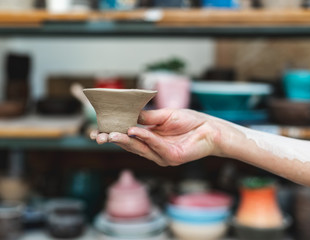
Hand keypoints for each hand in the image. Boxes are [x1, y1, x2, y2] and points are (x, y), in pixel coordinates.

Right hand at [90, 109, 224, 165]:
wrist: (211, 128)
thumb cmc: (190, 120)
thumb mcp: (164, 115)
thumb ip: (146, 117)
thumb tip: (127, 113)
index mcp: (149, 138)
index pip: (127, 136)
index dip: (113, 133)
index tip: (98, 129)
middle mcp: (153, 149)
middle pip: (130, 144)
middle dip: (113, 139)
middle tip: (99, 136)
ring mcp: (161, 155)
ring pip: (139, 147)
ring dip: (125, 140)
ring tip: (112, 133)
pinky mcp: (171, 158)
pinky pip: (154, 146)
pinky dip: (144, 137)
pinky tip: (133, 130)